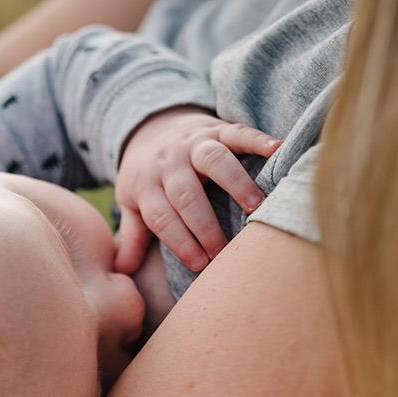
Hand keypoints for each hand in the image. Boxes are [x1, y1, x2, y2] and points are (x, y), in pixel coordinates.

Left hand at [114, 107, 279, 273]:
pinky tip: (276, 149)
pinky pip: (237, 132)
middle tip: (223, 252)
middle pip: (186, 194)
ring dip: (234, 182)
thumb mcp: (132, 202)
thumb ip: (132, 236)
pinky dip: (256, 139)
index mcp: (147, 185)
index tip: (199, 264)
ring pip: (212, 160)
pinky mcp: (216, 129)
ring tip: (255, 206)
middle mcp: (169, 163)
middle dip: (204, 225)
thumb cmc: (148, 176)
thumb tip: (121, 271)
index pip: (162, 217)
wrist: (154, 125)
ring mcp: (193, 144)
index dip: (180, 241)